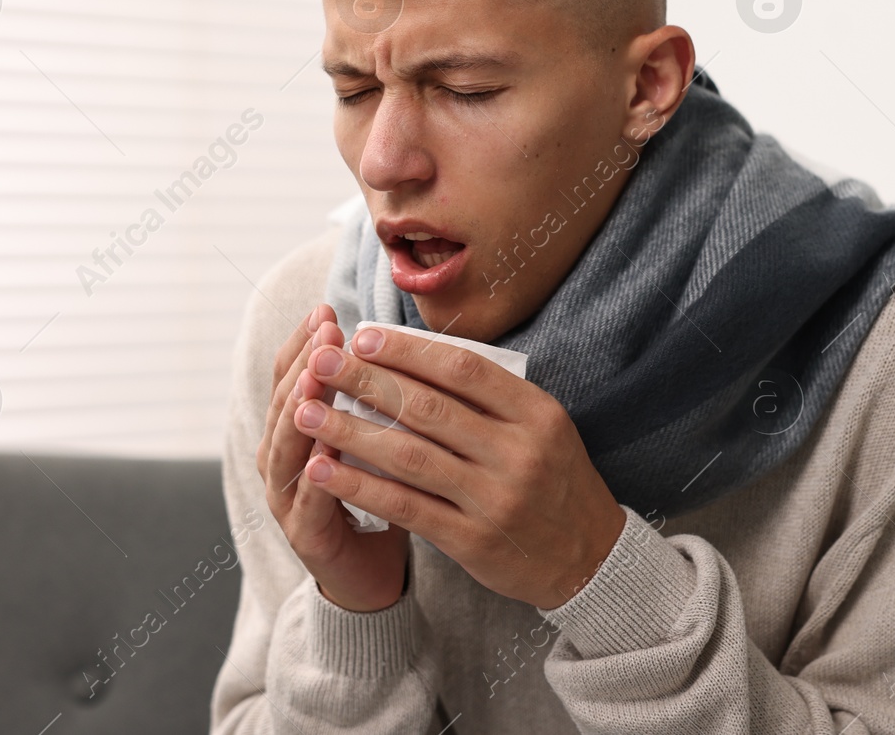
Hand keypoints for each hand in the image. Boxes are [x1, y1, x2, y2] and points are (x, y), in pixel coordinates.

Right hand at [257, 304, 408, 611]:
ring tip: (315, 378)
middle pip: (284, 403)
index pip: (291, 376)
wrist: (370, 572)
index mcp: (295, 430)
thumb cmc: (378, 492)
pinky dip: (316, 477)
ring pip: (286, 448)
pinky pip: (308, 502)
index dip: (304, 343)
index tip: (326, 310)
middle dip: (304, 364)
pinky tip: (325, 456)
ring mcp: (286, 499)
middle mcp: (280, 459)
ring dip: (300, 410)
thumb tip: (392, 337)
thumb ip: (373, 395)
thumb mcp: (375, 435)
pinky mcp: (305, 536)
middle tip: (324, 333)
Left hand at [292, 324, 627, 610]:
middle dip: (366, 381)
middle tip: (320, 360)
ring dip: (349, 431)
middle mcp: (517, 453)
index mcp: (536, 414)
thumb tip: (411, 358)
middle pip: (428, 408)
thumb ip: (489, 397)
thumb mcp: (542, 427)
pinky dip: (360, 486)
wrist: (588, 557)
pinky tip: (324, 470)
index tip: (362, 337)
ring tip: (306, 411)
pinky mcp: (473, 540)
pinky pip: (407, 507)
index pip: (463, 369)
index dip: (408, 351)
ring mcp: (495, 498)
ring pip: (409, 456)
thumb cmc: (553, 480)